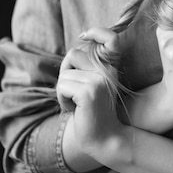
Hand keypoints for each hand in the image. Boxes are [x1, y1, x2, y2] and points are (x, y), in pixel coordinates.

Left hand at [56, 41, 125, 166]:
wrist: (106, 141)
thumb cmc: (93, 114)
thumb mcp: (93, 86)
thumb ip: (86, 69)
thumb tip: (74, 51)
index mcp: (110, 68)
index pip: (109, 37)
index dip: (97, 31)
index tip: (84, 35)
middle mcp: (107, 71)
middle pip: (73, 54)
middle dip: (65, 73)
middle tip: (74, 94)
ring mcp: (99, 81)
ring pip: (64, 74)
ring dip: (63, 92)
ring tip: (76, 105)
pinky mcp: (89, 92)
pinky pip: (62, 87)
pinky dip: (62, 100)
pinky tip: (74, 111)